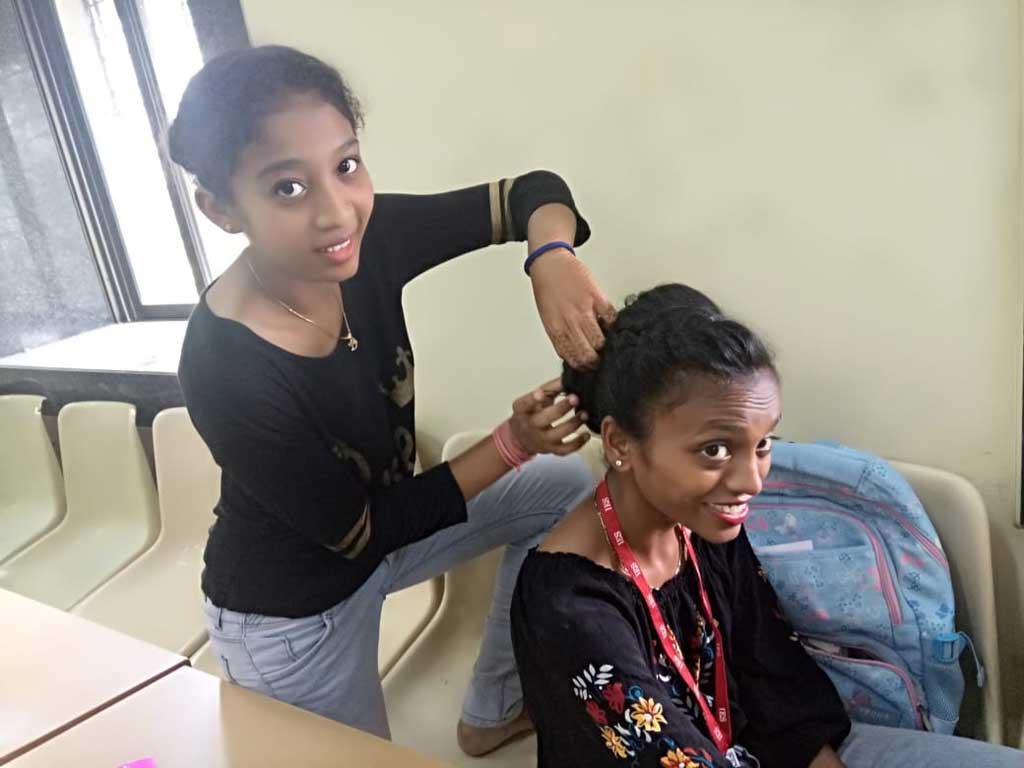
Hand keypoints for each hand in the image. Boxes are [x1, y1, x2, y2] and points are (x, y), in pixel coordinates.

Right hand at [508, 377, 589, 455]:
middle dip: (560, 409)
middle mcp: (530, 425)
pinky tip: (586, 434)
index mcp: (522, 410)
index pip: (525, 404)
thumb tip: (568, 378)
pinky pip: (565, 449)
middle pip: (544, 419)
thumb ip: (550, 388)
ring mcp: (541, 439)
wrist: (522, 437)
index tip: (540, 393)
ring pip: (558, 434)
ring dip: (573, 424)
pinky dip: (578, 443)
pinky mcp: (551, 450)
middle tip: (575, 398)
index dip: (532, 399)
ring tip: (584, 414)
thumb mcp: (535, 399)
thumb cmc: (531, 413)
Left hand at [530, 251, 616, 368]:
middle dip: (596, 362)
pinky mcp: (597, 297)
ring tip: (608, 345)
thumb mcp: (548, 318)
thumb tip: (574, 354)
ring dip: (606, 347)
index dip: (583, 367)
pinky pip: (611, 319)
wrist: (550, 264)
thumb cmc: (547, 291)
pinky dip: (614, 326)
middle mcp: (569, 322)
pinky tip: (611, 326)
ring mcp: (584, 310)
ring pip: (600, 341)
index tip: (589, 367)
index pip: (573, 359)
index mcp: (555, 329)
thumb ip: (561, 336)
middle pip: (588, 354)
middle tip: (601, 359)